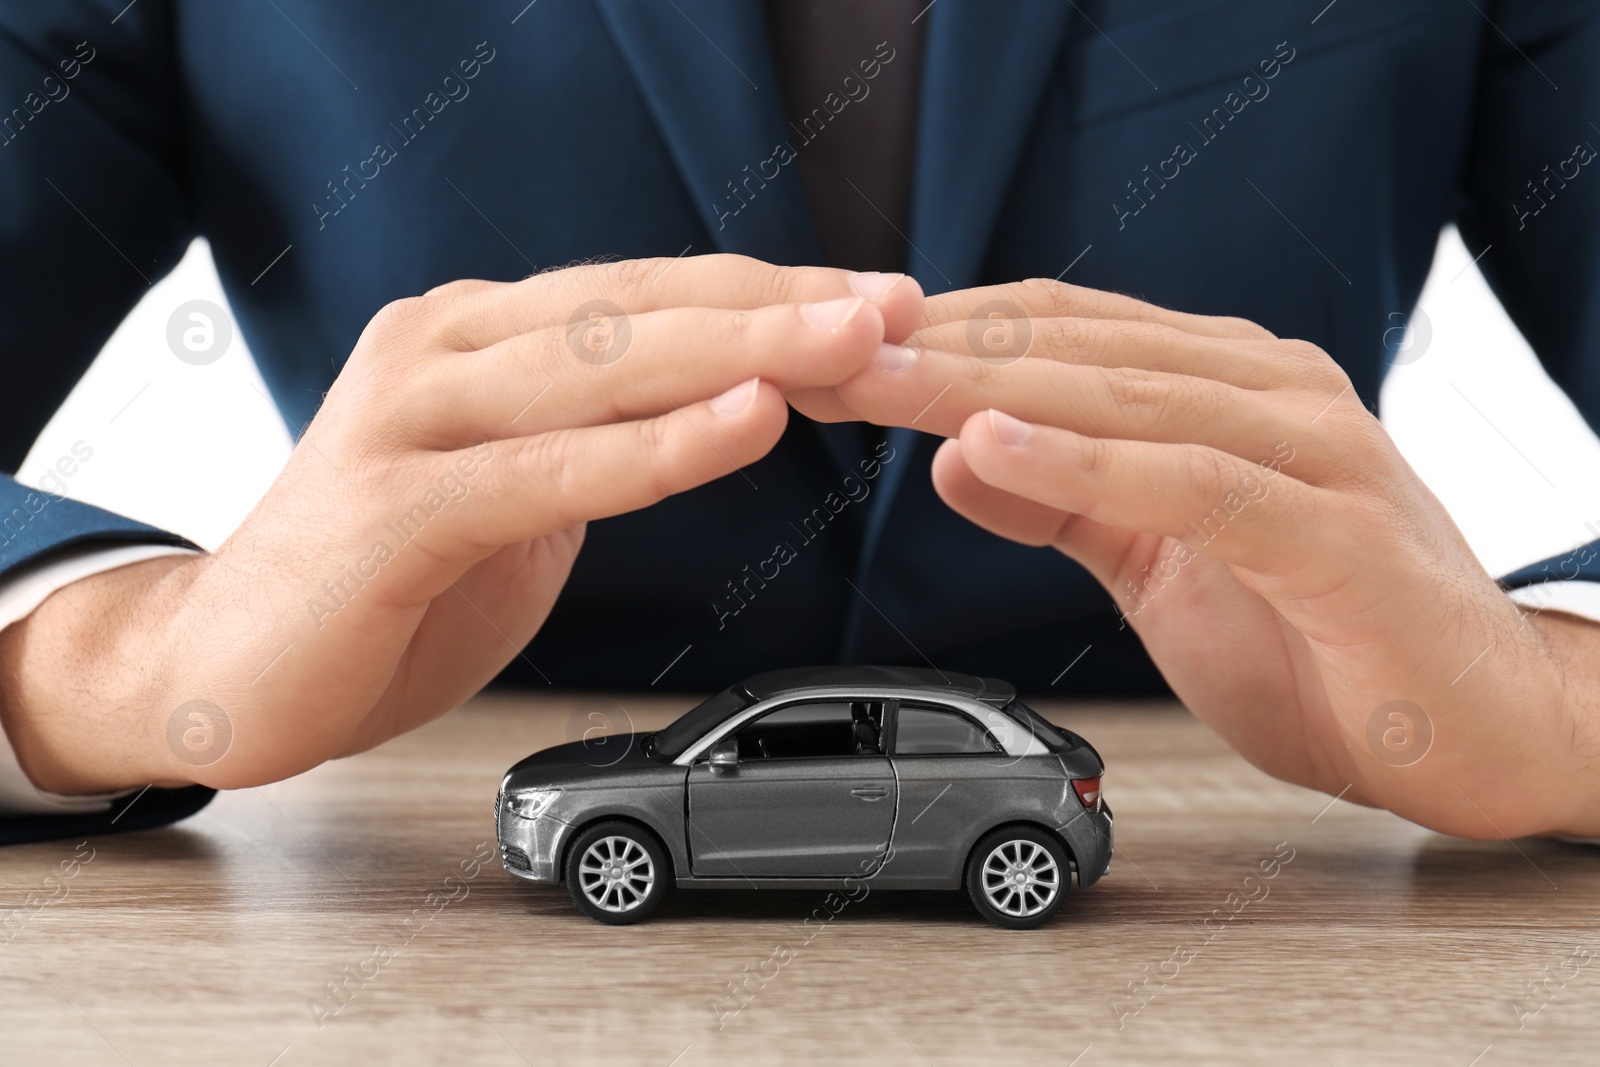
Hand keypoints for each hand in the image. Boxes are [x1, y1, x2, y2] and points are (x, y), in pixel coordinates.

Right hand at [0, 256, 922, 792]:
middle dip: (782, 302)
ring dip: (743, 348)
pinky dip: (659, 447)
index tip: (877, 301)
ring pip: (602, 364)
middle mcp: (443, 350)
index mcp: (478, 336)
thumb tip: (712, 404)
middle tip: (898, 302)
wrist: (222, 664)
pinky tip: (751, 418)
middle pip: (639, 307)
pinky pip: (550, 469)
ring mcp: (410, 417)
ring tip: (855, 339)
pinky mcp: (395, 505)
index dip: (768, 292)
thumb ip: (591, 434)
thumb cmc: (383, 579)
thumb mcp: (514, 487)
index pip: (646, 295)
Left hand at [801, 278, 1599, 838]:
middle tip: (811, 354)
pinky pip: (1192, 480)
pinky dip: (1088, 461)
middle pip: (1067, 347)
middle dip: (926, 352)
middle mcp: (1264, 390)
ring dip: (979, 385)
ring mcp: (1309, 447)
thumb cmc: (1326, 635)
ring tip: (870, 382)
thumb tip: (953, 452)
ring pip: (1119, 393)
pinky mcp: (1335, 527)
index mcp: (1219, 385)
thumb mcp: (1160, 563)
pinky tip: (993, 443)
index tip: (824, 354)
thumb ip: (1066, 502)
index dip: (931, 339)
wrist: (1478, 725)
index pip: (1050, 332)